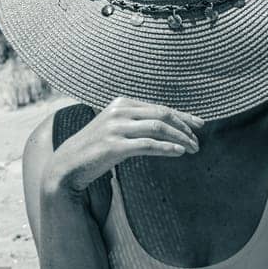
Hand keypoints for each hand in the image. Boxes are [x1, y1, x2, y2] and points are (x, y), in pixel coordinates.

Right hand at [45, 96, 203, 195]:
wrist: (68, 165)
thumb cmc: (95, 149)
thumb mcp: (115, 128)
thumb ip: (135, 123)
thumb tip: (165, 126)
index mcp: (122, 103)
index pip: (160, 107)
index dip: (183, 116)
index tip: (199, 125)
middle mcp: (119, 111)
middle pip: (163, 115)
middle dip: (185, 127)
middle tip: (198, 141)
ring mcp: (116, 128)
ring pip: (158, 128)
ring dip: (180, 138)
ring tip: (193, 149)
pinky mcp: (114, 146)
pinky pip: (148, 145)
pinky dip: (167, 148)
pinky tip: (179, 152)